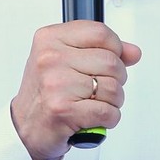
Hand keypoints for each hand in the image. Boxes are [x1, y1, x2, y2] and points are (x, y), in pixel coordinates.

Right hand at [10, 21, 140, 159]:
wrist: (27, 127)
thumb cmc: (45, 93)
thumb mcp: (67, 60)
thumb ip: (101, 51)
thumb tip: (132, 52)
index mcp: (50, 39)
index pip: (101, 33)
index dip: (115, 48)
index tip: (109, 59)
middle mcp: (51, 58)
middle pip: (111, 61)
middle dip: (115, 79)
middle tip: (99, 88)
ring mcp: (56, 84)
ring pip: (113, 88)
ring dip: (112, 102)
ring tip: (95, 103)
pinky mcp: (64, 110)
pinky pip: (108, 112)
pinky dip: (108, 118)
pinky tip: (94, 117)